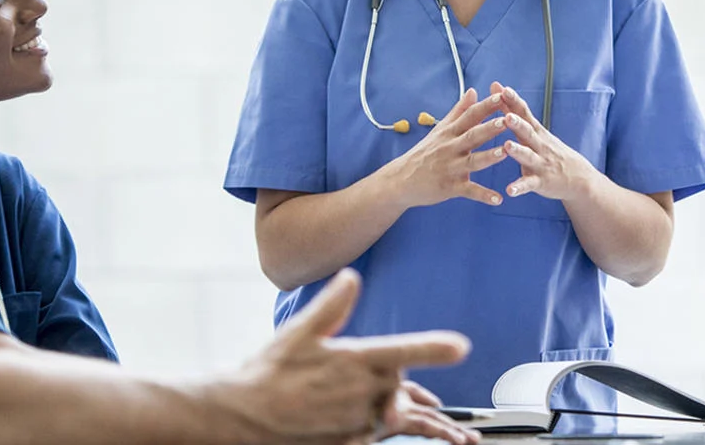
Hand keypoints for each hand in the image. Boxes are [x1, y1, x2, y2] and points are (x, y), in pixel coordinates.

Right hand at [218, 268, 473, 442]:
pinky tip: (346, 414)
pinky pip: (372, 430)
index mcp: (353, 361)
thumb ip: (332, 305)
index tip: (462, 347)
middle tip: (356, 367)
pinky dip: (368, 420)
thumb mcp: (300, 331)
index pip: (402, 350)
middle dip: (389, 372)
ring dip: (382, 399)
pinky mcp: (349, 442)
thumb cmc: (269, 373)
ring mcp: (355, 421)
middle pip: (397, 380)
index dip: (434, 348)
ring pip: (387, 407)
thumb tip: (352, 276)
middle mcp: (360, 393)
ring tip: (348, 393)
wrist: (242, 417)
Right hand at [390, 89, 508, 208]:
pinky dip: (483, 195)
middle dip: (489, 128)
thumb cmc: (424, 153)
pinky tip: (498, 199)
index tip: (500, 95)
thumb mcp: (440, 129)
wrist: (401, 180)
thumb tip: (473, 90)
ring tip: (505, 152)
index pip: (469, 116)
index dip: (485, 106)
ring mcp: (450, 168)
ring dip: (489, 157)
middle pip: (472, 136)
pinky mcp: (450, 187)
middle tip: (506, 120)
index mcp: (450, 132)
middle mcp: (450, 148)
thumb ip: (459, 111)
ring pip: (472, 162)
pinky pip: (469, 191)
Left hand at [495, 84, 594, 200]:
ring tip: (508, 146)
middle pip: (528, 132)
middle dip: (517, 124)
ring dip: (518, 151)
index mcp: (535, 131)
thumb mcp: (534, 129)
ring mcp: (541, 163)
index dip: (514, 101)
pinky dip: (520, 187)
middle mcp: (539, 144)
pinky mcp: (541, 182)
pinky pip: (529, 185)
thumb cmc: (549, 149)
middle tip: (506, 116)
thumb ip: (512, 110)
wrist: (578, 177)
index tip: (502, 89)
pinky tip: (509, 191)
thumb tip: (497, 87)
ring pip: (528, 156)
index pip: (524, 112)